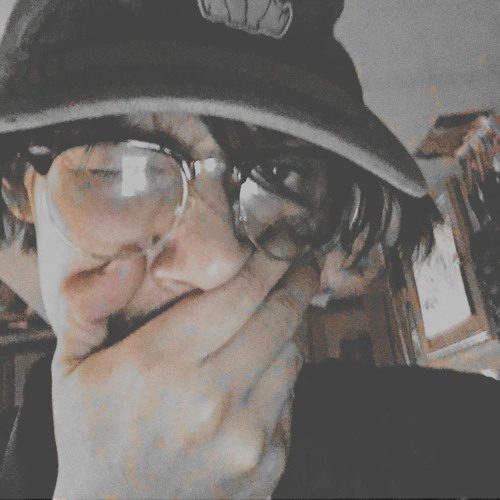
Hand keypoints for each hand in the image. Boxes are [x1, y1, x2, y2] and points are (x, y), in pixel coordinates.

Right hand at [51, 250, 318, 497]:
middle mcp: (212, 399)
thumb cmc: (93, 435)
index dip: (271, 259)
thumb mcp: (71, 368)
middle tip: (303, 263)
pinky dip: (284, 373)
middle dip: (297, 281)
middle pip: (280, 317)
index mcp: (162, 363)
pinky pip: (292, 397)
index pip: (241, 292)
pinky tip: (260, 370)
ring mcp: (247, 436)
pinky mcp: (268, 463)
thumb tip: (130, 260)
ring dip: (291, 326)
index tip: (283, 242)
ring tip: (278, 312)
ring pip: (293, 354)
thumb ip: (91, 306)